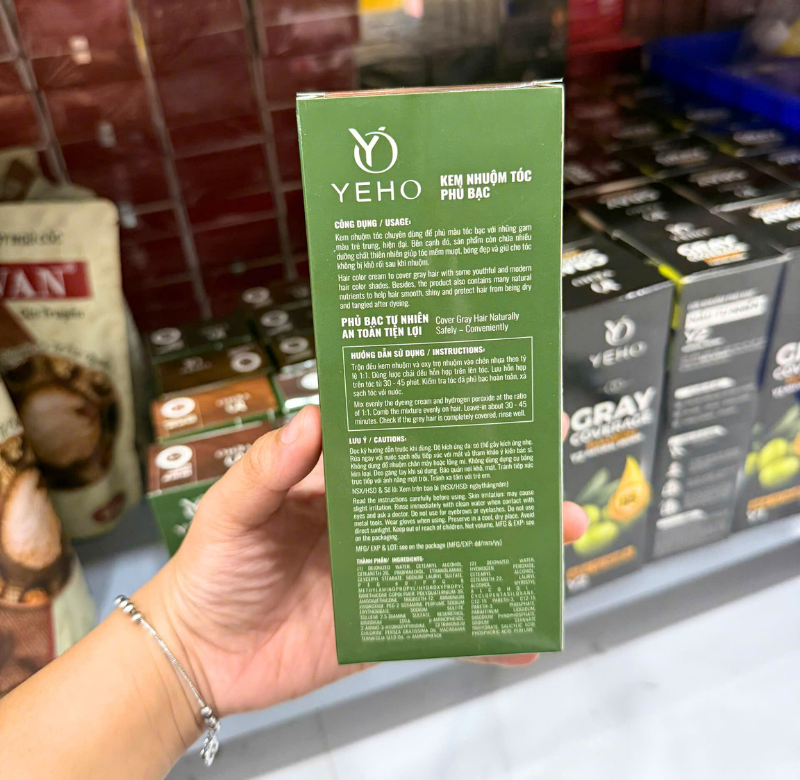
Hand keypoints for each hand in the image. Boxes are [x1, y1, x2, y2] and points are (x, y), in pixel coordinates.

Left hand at [137, 407, 587, 717]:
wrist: (200, 654)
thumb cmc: (212, 569)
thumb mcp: (233, 510)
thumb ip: (267, 468)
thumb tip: (312, 418)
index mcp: (343, 482)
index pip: (405, 444)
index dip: (449, 425)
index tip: (499, 407)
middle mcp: (374, 521)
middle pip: (449, 497)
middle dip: (504, 487)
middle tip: (551, 477)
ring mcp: (387, 573)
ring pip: (459, 554)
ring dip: (508, 549)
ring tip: (557, 538)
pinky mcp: (386, 623)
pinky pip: (442, 625)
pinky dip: (481, 633)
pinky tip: (520, 637)